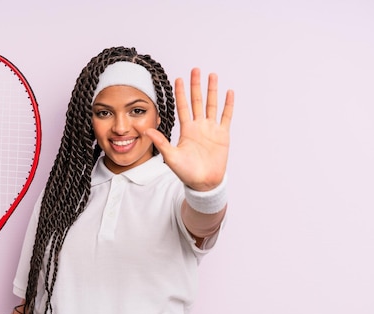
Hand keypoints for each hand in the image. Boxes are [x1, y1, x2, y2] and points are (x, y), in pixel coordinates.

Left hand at [146, 69, 233, 190]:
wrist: (204, 183)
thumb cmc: (186, 172)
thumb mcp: (171, 156)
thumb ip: (160, 142)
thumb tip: (145, 130)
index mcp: (186, 130)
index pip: (182, 106)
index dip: (180, 93)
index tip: (178, 79)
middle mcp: (198, 126)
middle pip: (197, 101)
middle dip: (196, 85)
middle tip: (195, 69)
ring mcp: (211, 129)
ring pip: (212, 105)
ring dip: (212, 90)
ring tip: (212, 75)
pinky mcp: (223, 135)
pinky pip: (226, 117)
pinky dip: (228, 105)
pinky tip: (229, 92)